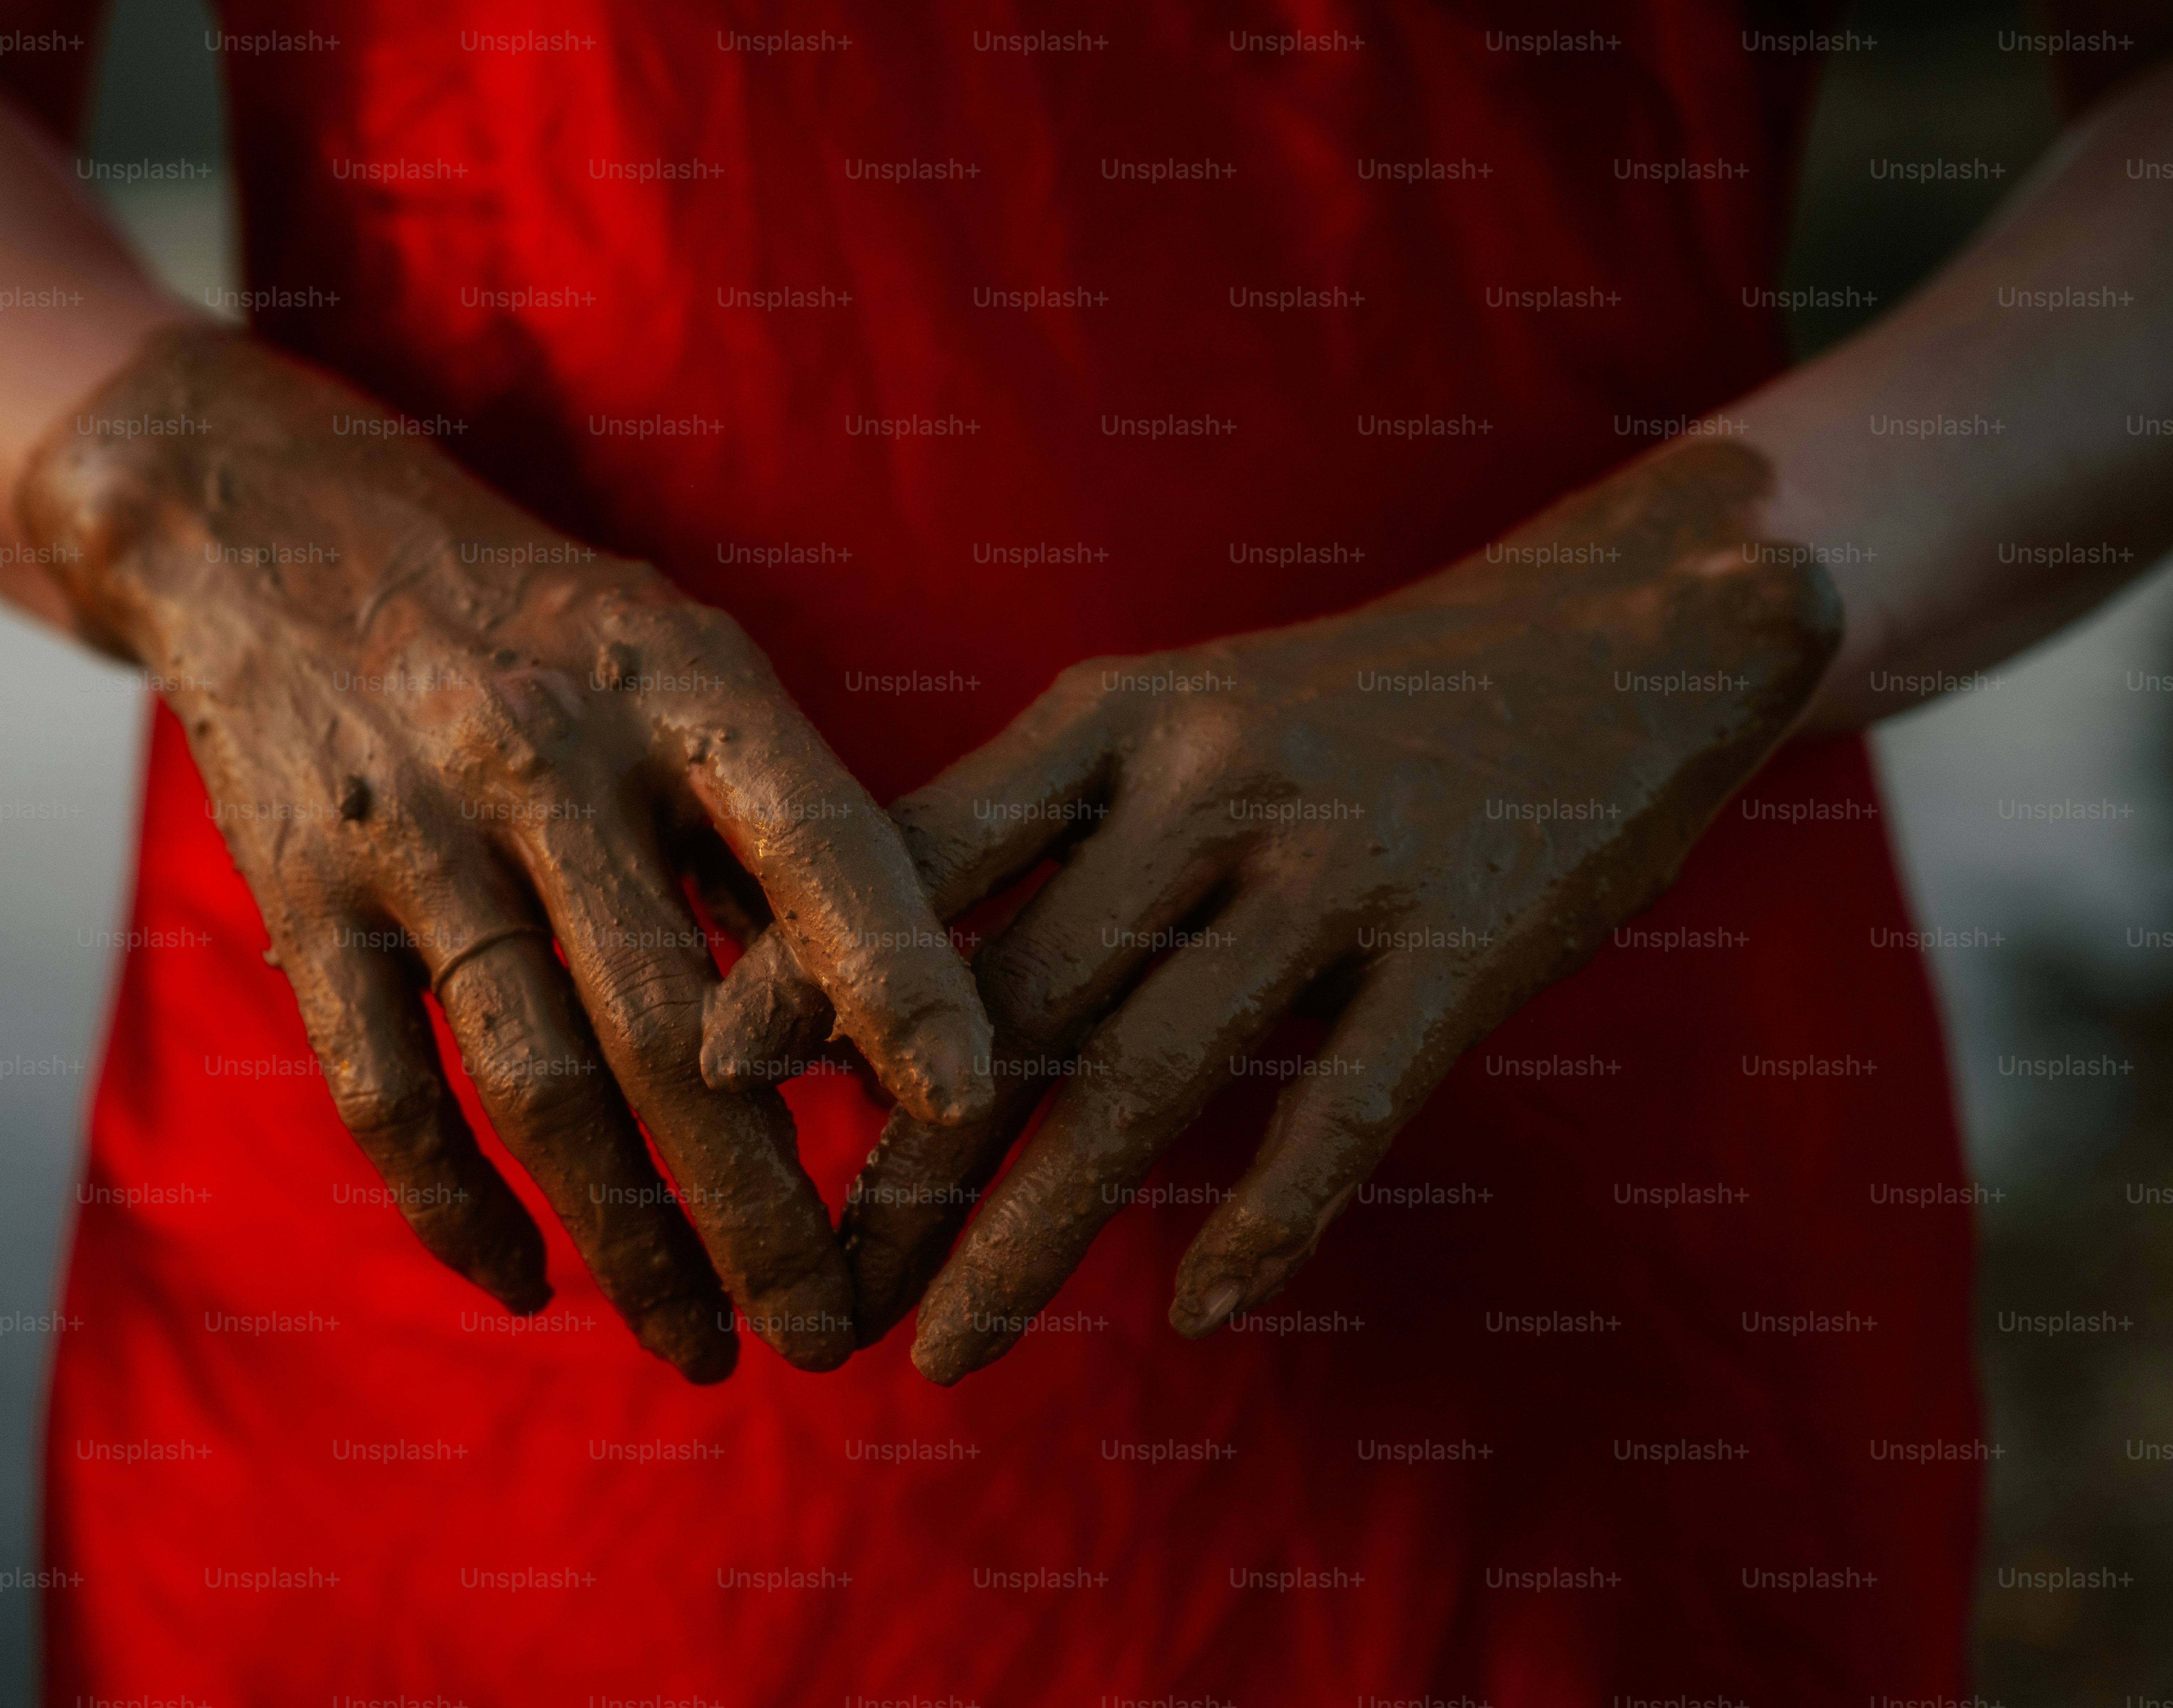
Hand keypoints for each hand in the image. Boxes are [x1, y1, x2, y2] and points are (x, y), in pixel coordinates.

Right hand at [17, 325, 991, 1380]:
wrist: (277, 537)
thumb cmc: (540, 631)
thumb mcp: (684, 672)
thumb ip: (788, 833)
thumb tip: (909, 1030)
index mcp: (677, 686)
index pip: (818, 842)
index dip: (902, 979)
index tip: (972, 1111)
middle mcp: (545, 755)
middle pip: (674, 1025)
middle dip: (763, 1207)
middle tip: (834, 1332)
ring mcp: (414, 835)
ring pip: (541, 1088)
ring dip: (631, 1245)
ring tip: (704, 1345)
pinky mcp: (306, 899)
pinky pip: (387, 1096)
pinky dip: (457, 1212)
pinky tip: (527, 1286)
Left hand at [708, 441, 1839, 1380]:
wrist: (1614, 631)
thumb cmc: (1345, 705)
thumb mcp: (1171, 714)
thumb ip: (1039, 825)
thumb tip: (880, 977)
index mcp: (1111, 719)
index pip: (916, 861)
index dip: (804, 977)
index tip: (695, 1087)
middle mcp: (1204, 787)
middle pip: (1007, 1005)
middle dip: (897, 1170)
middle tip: (816, 1295)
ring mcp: (1335, 869)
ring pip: (1143, 1079)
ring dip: (1031, 1233)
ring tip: (945, 1351)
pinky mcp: (1463, 949)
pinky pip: (1340, 1110)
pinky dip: (1263, 1221)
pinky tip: (1188, 1315)